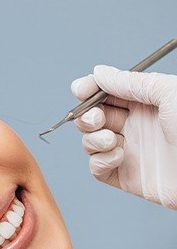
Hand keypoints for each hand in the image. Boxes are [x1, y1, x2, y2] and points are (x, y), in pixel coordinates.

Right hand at [71, 65, 176, 208]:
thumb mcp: (168, 94)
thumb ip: (131, 82)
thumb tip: (99, 72)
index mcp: (145, 103)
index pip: (107, 93)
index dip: (89, 90)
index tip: (80, 90)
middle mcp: (135, 125)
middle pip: (93, 117)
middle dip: (87, 116)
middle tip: (97, 119)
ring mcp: (128, 151)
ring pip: (90, 142)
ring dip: (93, 139)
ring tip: (111, 141)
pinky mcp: (124, 176)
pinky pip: (96, 168)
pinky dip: (100, 161)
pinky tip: (118, 157)